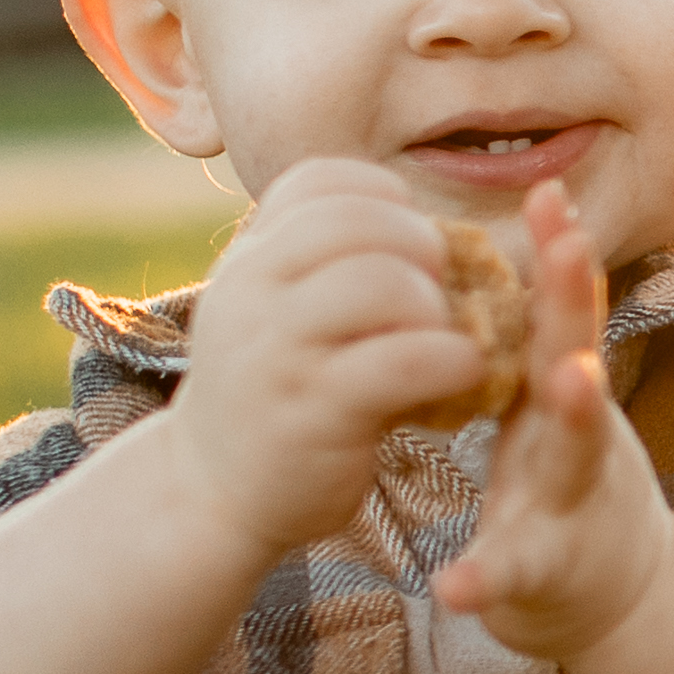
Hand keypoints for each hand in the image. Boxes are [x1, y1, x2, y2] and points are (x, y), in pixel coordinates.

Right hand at [143, 159, 496, 558]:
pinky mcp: (314, 411)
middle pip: (360, 222)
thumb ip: (331, 268)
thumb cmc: (272, 392)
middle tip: (441, 294)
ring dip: (437, 306)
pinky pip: (403, 360)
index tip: (409, 243)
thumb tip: (447, 241)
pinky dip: (453, 359)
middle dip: (423, 249)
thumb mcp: (276, 312)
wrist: (211, 492)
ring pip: (380, 283)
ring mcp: (278, 351)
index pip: (323, 181)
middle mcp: (252, 291)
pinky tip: (462, 375)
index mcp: (249, 258)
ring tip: (444, 339)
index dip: (387, 199)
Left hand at [439, 183, 673, 666]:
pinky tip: (454, 588)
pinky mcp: (544, 570)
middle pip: (578, 357)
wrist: (615, 591)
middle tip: (567, 245)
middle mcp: (577, 436)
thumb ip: (539, 339)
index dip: (559, 256)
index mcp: (560, 394)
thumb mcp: (557, 403)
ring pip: (571, 455)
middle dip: (574, 301)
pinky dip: (486, 578)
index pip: (562, 314)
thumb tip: (527, 242)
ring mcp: (568, 501)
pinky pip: (512, 571)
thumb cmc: (569, 482)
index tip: (549, 192)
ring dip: (576, 414)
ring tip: (569, 379)